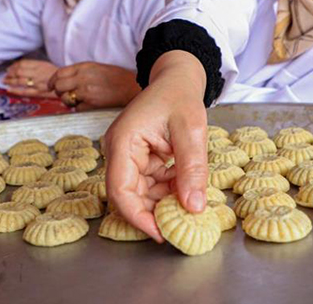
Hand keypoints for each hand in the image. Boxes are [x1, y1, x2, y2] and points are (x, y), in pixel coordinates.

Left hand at [3, 60, 58, 97]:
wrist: (66, 84)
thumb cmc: (57, 74)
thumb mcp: (46, 64)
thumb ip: (34, 64)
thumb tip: (20, 65)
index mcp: (40, 65)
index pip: (23, 63)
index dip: (14, 65)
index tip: (9, 68)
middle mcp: (37, 73)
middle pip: (19, 71)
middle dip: (10, 73)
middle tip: (5, 75)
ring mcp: (37, 83)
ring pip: (20, 81)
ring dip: (10, 81)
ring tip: (4, 81)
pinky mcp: (38, 92)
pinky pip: (24, 91)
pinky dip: (15, 90)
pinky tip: (9, 90)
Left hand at [48, 62, 140, 110]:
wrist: (132, 87)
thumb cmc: (117, 78)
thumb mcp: (96, 68)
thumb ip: (80, 72)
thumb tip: (63, 80)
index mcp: (84, 67)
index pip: (59, 73)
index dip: (52, 81)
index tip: (50, 86)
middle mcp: (82, 78)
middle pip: (58, 86)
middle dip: (58, 91)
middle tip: (64, 94)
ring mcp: (86, 92)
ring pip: (65, 98)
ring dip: (69, 101)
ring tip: (80, 100)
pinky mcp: (91, 104)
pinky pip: (77, 108)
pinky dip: (80, 108)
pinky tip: (90, 104)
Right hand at [104, 51, 208, 240]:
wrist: (178, 78)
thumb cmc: (180, 95)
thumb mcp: (191, 130)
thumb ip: (192, 168)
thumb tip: (193, 207)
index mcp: (123, 141)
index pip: (120, 189)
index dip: (137, 216)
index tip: (160, 233)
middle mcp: (119, 151)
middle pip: (128, 195)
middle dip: (152, 212)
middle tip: (179, 226)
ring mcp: (128, 155)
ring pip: (140, 193)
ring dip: (163, 202)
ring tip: (187, 205)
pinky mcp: (139, 159)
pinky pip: (150, 184)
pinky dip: (167, 190)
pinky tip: (185, 189)